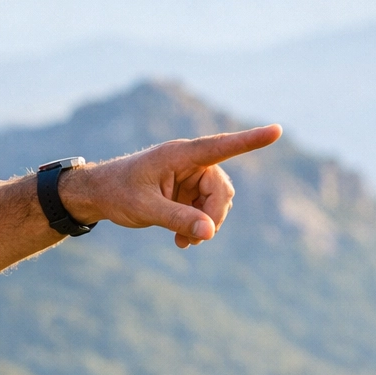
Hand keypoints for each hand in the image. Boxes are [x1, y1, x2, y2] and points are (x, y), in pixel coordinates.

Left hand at [60, 125, 282, 247]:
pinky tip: (183, 241)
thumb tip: (210, 233)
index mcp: (179, 155)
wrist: (98, 194)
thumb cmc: (117, 193)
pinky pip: (206, 209)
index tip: (277, 130)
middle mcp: (190, 161)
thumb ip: (177, 219)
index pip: (221, 146)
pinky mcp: (188, 190)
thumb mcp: (145, 209)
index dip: (250, 140)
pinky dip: (199, 226)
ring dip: (206, 224)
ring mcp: (190, 176)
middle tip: (195, 241)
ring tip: (185, 244)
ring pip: (217, 202)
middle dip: (212, 216)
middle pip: (221, 189)